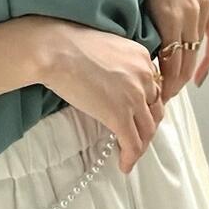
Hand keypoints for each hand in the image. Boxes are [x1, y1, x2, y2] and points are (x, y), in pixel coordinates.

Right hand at [30, 15, 163, 173]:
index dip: (147, 104)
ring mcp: (134, 96)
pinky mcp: (120, 115)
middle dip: (147, 125)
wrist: (53, 49)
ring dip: (140, 144)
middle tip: (137, 135)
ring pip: (147, 130)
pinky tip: (123, 164)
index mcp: (141, 56)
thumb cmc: (67, 44)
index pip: (154, 87)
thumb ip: (117, 63)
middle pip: (155, 109)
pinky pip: (132, 143)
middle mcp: (144, 75)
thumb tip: (112, 83)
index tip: (138, 114)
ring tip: (129, 153)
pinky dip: (130, 157)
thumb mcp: (105, 47)